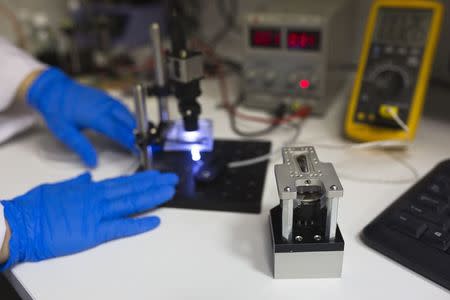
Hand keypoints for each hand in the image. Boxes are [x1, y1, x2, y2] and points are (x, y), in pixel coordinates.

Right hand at [0, 171, 177, 269]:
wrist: (22, 224)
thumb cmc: (36, 207)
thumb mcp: (58, 189)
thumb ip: (76, 184)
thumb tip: (88, 178)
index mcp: (91, 189)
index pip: (123, 182)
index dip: (142, 178)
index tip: (157, 175)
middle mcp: (99, 199)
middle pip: (132, 189)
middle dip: (154, 184)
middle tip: (173, 179)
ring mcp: (98, 215)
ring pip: (131, 203)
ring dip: (152, 197)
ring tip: (170, 192)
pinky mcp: (94, 232)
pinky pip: (121, 227)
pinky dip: (139, 223)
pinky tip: (155, 220)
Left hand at [27, 68, 136, 166]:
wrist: (53, 89)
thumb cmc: (57, 110)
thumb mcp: (64, 132)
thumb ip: (81, 147)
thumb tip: (93, 163)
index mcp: (96, 116)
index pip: (119, 131)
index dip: (131, 141)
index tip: (139, 150)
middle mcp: (105, 107)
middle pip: (128, 121)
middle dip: (139, 133)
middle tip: (146, 146)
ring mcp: (107, 100)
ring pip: (128, 113)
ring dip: (136, 125)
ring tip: (143, 137)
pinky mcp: (107, 98)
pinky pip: (123, 108)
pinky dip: (130, 117)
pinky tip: (132, 125)